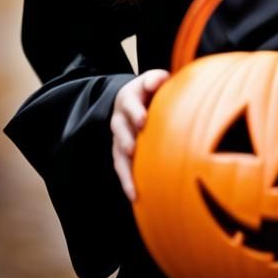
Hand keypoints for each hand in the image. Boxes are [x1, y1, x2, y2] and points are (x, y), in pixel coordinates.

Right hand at [111, 68, 169, 202]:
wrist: (131, 100)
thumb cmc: (149, 92)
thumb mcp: (152, 80)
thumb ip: (156, 79)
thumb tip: (159, 80)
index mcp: (129, 99)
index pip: (130, 103)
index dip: (135, 111)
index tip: (142, 120)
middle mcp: (120, 119)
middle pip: (120, 129)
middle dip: (125, 139)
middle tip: (132, 149)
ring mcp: (119, 138)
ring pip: (118, 155)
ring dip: (125, 171)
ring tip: (133, 188)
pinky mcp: (121, 154)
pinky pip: (122, 169)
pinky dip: (127, 182)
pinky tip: (135, 198)